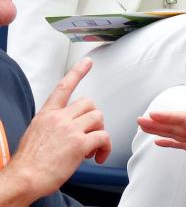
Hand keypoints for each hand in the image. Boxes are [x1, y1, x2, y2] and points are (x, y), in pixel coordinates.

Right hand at [7, 58, 110, 197]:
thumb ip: (52, 126)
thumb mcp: (35, 134)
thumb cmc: (28, 163)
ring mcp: (70, 129)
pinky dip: (105, 147)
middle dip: (93, 117)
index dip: (77, 72)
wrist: (23, 179)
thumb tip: (65, 129)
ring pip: (98, 117)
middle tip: (89, 133)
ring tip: (91, 147)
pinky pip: (103, 137)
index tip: (87, 62)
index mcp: (46, 115)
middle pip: (89, 103)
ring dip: (99, 131)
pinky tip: (98, 156)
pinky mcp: (80, 143)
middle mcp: (59, 118)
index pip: (64, 87)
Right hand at [137, 111, 185, 191]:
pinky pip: (182, 143)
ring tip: (146, 128)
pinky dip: (170, 142)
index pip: (185, 118)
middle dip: (159, 122)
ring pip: (178, 133)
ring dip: (161, 130)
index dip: (168, 116)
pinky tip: (160, 142)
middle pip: (178, 124)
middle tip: (141, 120)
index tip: (152, 115)